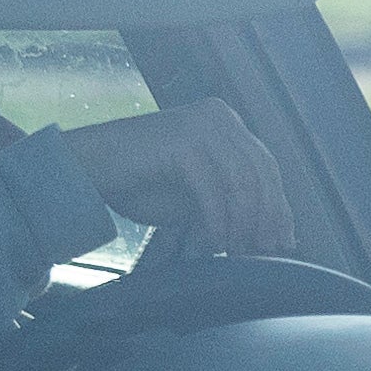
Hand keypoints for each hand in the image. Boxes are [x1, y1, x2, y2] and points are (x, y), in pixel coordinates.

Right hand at [61, 99, 295, 255]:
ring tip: (242, 253)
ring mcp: (202, 125)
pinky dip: (218, 220)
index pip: (264, 165)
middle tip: (268, 252)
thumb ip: (227, 197)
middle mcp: (219, 116)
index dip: (278, 205)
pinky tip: (218, 245)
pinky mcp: (183, 141)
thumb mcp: (194, 189)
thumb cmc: (139, 182)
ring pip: (241, 182)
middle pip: (260, 172)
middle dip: (268, 217)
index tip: (284, 241)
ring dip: (244, 224)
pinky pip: (212, 189)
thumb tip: (266, 230)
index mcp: (225, 122)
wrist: (86, 168)